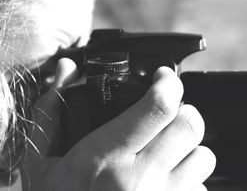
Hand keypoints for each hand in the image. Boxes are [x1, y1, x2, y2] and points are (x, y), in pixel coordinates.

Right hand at [22, 63, 215, 190]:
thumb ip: (52, 110)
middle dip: (183, 110)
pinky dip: (189, 177)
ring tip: (166, 149)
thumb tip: (67, 68)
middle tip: (166, 112)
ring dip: (189, 146)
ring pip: (204, 156)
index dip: (168, 83)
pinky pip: (201, 187)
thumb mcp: (42, 159)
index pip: (157, 108)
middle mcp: (139, 181)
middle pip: (189, 126)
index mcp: (104, 158)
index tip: (163, 78)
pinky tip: (165, 180)